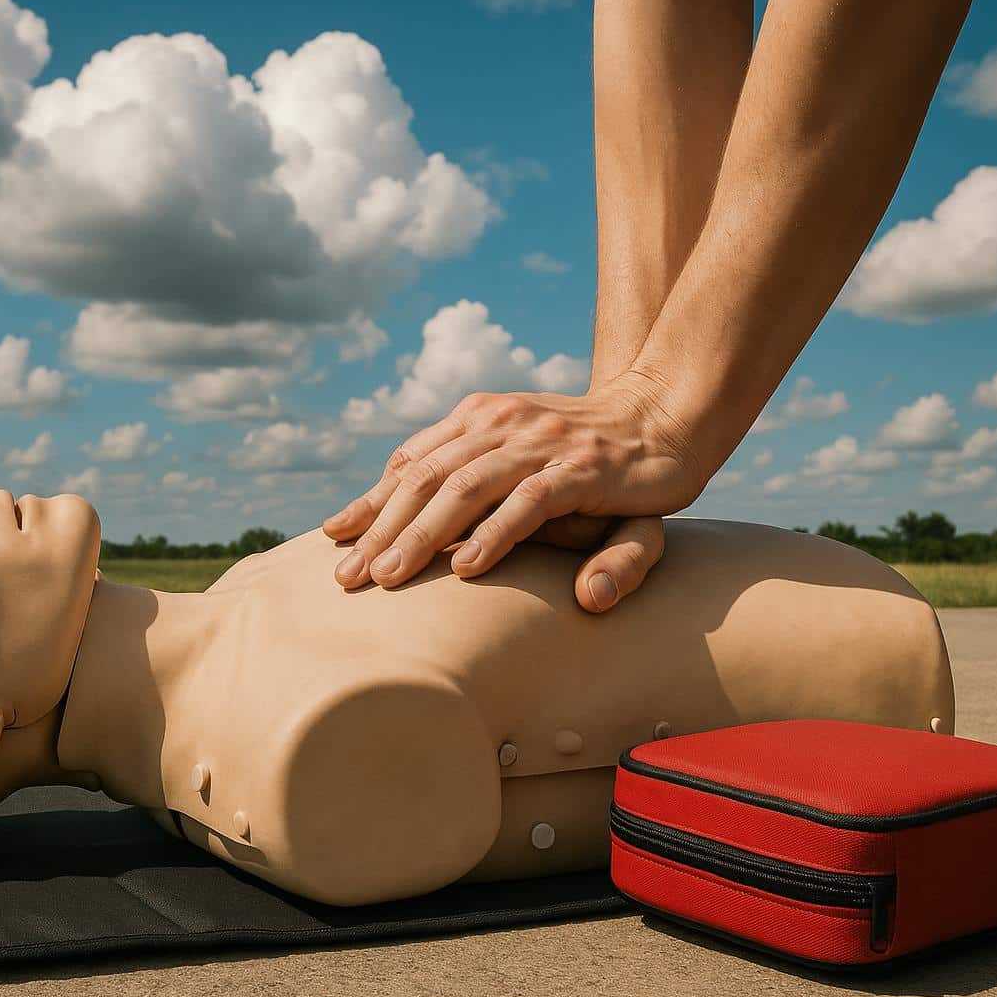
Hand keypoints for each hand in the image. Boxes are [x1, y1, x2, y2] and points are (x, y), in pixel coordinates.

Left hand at [322, 372, 701, 611]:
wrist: (663, 418)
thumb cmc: (584, 451)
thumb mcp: (522, 462)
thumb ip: (473, 484)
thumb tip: (424, 523)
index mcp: (478, 417)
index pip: (411, 461)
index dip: (370, 500)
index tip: (333, 539)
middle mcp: (500, 424)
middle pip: (424, 478)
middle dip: (379, 529)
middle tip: (345, 579)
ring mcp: (539, 444)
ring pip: (464, 488)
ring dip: (422, 535)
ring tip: (388, 577)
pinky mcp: (581, 469)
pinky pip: (528, 503)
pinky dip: (494, 534)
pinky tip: (465, 568)